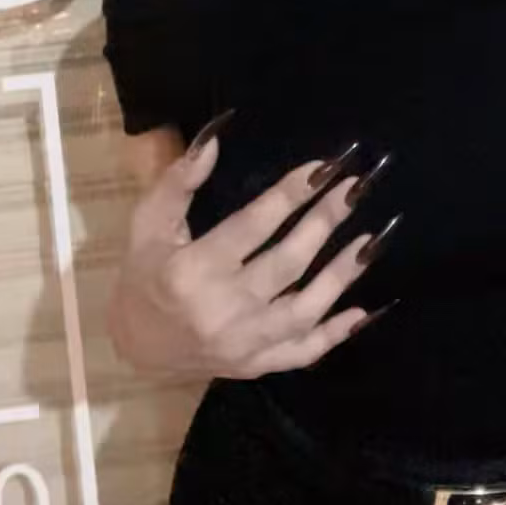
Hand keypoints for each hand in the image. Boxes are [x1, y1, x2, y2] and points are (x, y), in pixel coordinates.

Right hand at [107, 137, 397, 378]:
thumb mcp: (148, 222)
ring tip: (370, 241)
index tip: (325, 167)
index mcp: (191, 270)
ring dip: (341, 275)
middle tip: (356, 189)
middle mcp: (220, 311)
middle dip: (325, 222)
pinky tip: (363, 310)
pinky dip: (335, 334)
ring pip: (304, 309)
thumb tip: (215, 138)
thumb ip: (179, 181)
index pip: (253, 226)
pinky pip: (303, 352)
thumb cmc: (145, 272)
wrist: (134, 345)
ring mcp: (242, 344)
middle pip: (287, 263)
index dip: (290, 195)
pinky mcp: (255, 365)